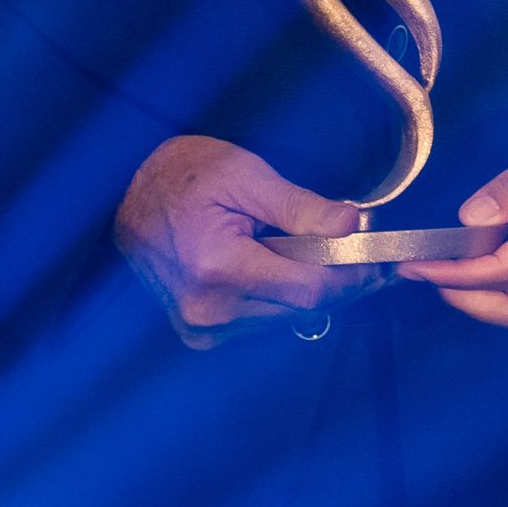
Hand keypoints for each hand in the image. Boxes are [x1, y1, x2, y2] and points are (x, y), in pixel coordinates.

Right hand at [114, 134, 373, 346]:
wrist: (125, 192)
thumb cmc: (184, 174)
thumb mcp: (244, 174)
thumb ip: (300, 205)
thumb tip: (354, 224)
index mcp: (219, 268)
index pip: (310, 289)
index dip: (352, 275)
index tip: (383, 260)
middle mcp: (209, 310)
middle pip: (302, 308)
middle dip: (339, 282)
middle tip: (369, 257)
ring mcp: (201, 327)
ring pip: (284, 318)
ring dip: (311, 290)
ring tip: (329, 256)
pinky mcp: (198, 333)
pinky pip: (260, 321)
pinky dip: (281, 298)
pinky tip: (287, 269)